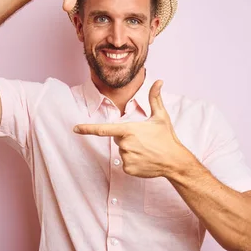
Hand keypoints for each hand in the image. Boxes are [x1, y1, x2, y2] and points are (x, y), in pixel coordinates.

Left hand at [73, 81, 189, 177]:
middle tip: (144, 140)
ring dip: (131, 150)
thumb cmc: (167, 137)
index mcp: (129, 130)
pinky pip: (125, 163)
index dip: (87, 129)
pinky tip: (145, 160)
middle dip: (127, 138)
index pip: (103, 129)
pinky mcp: (128, 169)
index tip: (75, 128)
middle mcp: (125, 144)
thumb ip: (155, 98)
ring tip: (146, 150)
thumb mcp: (160, 116)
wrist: (174, 161)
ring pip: (122, 151)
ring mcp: (126, 157)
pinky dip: (133, 162)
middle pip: (118, 139)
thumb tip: (159, 81)